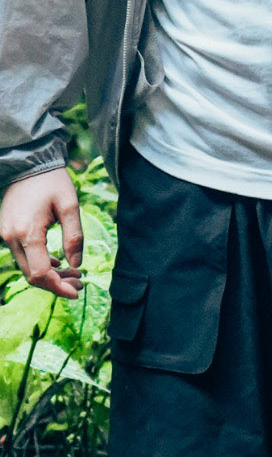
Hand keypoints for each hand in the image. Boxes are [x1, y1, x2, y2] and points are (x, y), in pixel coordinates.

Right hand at [2, 166, 79, 296]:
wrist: (29, 164)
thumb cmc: (52, 182)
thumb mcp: (70, 205)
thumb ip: (74, 236)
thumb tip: (77, 264)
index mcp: (27, 233)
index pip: (40, 272)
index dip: (58, 286)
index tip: (77, 292)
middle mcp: (11, 238)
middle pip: (32, 274)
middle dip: (56, 283)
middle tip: (79, 284)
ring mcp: (6, 236)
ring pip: (27, 267)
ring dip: (49, 274)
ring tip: (73, 274)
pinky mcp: (7, 232)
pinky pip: (22, 256)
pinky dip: (39, 263)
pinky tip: (56, 262)